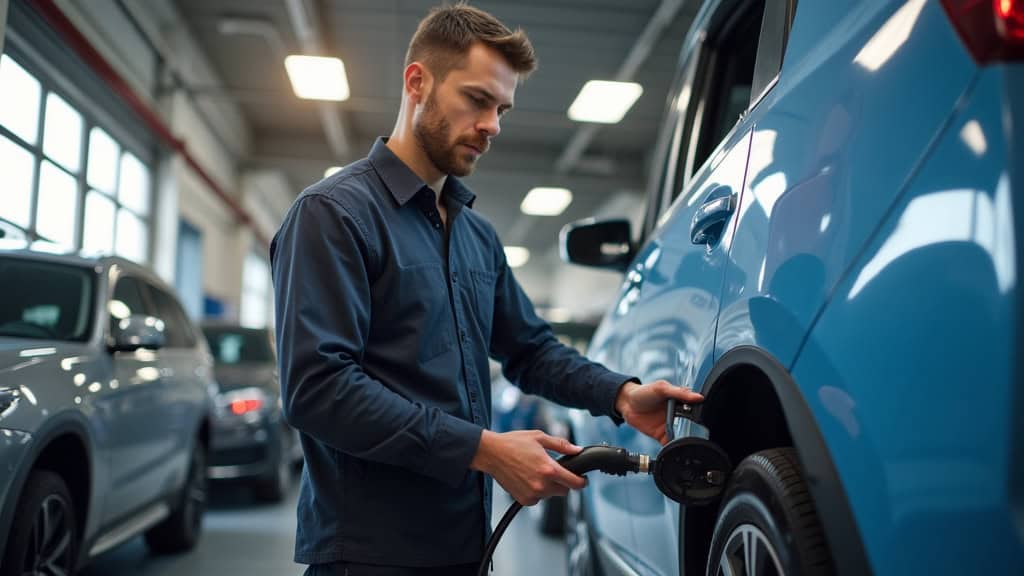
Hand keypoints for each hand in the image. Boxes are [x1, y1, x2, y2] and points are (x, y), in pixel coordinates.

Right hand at [470, 429, 586, 505]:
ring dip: (549, 486)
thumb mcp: (540, 437)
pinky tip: (528, 478)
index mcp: (549, 469)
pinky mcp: (523, 499)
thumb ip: (561, 445)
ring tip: (536, 472)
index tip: (582, 480)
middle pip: (564, 491)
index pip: (574, 483)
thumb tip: (577, 450)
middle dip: (563, 482)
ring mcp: (532, 494)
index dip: (582, 482)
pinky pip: (538, 499)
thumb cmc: (513, 443)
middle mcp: (541, 484)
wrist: (491, 453)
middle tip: (554, 471)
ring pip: (550, 495)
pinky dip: (537, 491)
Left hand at [615, 380, 703, 443]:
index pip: (694, 409)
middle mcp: (676, 415)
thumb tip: (698, 397)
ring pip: (681, 436)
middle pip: (690, 425)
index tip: (705, 418)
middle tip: (697, 432)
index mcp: (679, 402)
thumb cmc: (644, 392)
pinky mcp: (660, 435)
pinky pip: (669, 443)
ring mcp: (668, 426)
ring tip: (688, 442)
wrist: (626, 403)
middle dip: (695, 430)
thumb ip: (679, 393)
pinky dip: (672, 447)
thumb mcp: (662, 388)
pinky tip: (675, 447)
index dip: (701, 414)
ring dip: (684, 440)